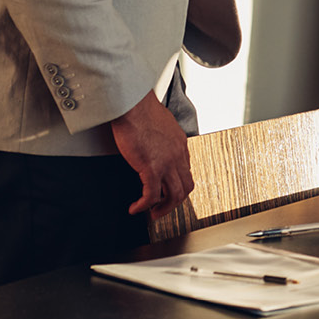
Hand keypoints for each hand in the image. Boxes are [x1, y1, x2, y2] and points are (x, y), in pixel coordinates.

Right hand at [110, 92, 194, 217]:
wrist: (132, 105)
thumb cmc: (141, 111)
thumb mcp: (160, 126)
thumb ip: (162, 139)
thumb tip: (154, 145)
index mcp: (180, 145)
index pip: (186, 172)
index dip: (177, 185)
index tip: (167, 192)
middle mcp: (178, 155)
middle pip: (186, 187)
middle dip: (174, 202)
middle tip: (161, 209)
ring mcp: (167, 162)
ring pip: (175, 195)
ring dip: (163, 208)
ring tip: (150, 213)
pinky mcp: (152, 168)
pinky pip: (152, 196)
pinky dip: (144, 205)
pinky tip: (135, 208)